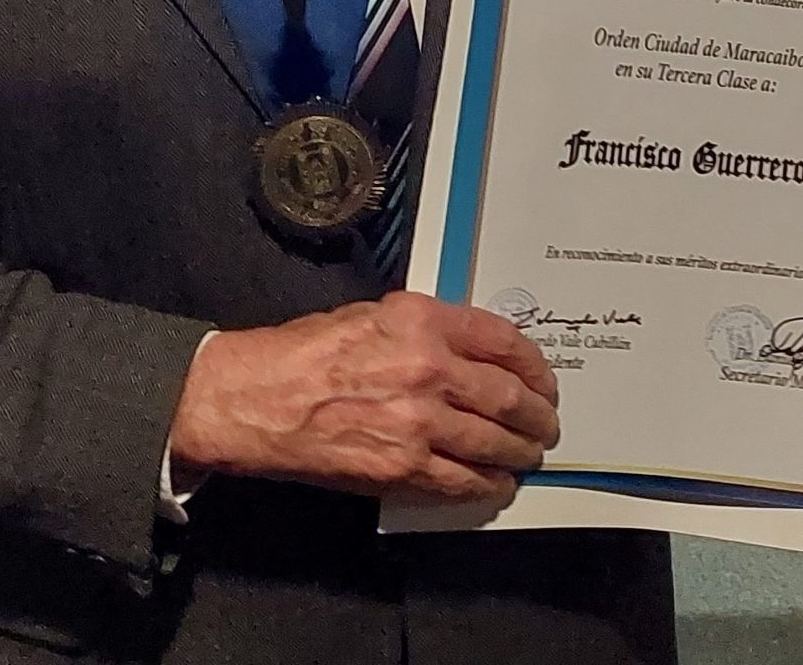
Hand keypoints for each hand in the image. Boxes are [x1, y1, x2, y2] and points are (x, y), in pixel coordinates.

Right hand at [169, 292, 559, 509]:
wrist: (256, 399)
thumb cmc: (303, 354)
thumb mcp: (373, 316)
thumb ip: (427, 329)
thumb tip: (469, 351)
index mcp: (422, 321)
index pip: (502, 341)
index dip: (533, 365)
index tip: (541, 379)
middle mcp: (428, 368)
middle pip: (508, 396)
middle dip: (536, 415)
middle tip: (546, 424)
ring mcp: (417, 421)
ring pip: (493, 442)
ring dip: (519, 452)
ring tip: (528, 456)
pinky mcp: (401, 466)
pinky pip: (461, 481)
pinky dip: (486, 486)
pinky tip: (496, 484)